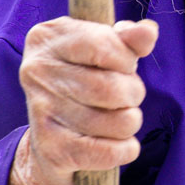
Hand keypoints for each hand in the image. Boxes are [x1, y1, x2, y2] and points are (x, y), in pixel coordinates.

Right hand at [16, 15, 158, 184]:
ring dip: (130, 122)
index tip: (125, 65)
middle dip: (133, 93)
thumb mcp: (104, 48)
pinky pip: (109, 153)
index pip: (104, 45)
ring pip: (117, 121)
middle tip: (128, 96)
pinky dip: (125, 150)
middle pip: (112, 88)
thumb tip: (147, 32)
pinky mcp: (50, 149)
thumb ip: (127, 37)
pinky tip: (119, 143)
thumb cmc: (85, 79)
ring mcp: (41, 110)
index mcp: (48, 36)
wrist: (49, 137)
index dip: (127, 59)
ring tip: (120, 117)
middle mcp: (37, 70)